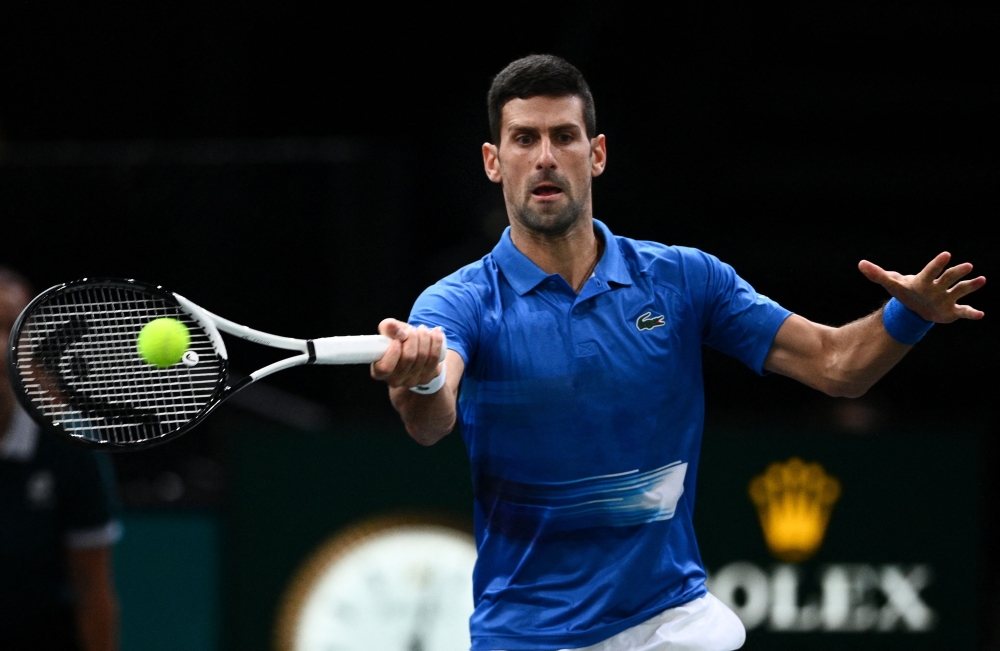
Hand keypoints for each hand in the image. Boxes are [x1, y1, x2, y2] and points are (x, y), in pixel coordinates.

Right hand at [370, 319, 444, 388]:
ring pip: (423, 356)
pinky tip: (436, 333)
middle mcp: (396, 380)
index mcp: (380, 372)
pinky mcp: (428, 377)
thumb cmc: (396, 340)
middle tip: (412, 329)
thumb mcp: (387, 331)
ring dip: (425, 337)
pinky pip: (435, 358)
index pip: (386, 367)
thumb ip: (388, 327)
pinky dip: (437, 342)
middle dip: (412, 338)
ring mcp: (413, 381)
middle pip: (409, 358)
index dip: (393, 352)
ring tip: (422, 329)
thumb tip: (400, 333)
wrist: (413, 349)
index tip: (398, 339)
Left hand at [859, 252, 985, 322]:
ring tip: (982, 280)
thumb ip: (877, 274)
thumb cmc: (904, 291)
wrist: (914, 307)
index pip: (931, 270)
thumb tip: (860, 264)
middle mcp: (939, 286)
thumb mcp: (891, 284)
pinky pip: (964, 311)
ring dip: (971, 286)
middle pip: (949, 277)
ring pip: (960, 290)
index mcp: (924, 280)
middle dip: (957, 272)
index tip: (946, 254)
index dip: (937, 264)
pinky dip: (972, 313)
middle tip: (967, 266)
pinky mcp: (952, 310)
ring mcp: (947, 297)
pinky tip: (980, 314)